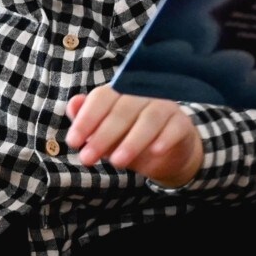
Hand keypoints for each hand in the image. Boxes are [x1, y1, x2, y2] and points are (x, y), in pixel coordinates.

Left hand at [65, 86, 202, 186]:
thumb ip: (86, 119)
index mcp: (120, 92)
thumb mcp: (104, 132)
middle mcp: (142, 94)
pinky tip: (154, 152)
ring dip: (132, 141)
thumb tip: (72, 105)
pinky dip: (164, 139)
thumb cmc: (128, 137)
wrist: (165, 153)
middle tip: (88, 159)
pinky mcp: (182, 123)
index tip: (73, 142)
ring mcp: (164, 106)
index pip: (101, 98)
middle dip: (102, 136)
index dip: (86, 119)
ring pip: (149, 119)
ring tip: (117, 163)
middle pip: (122, 110)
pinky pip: (174, 128)